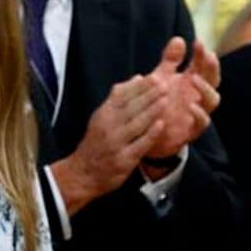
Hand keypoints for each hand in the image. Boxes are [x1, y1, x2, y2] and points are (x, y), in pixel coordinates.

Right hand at [51, 75, 167, 210]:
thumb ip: (119, 97)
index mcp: (103, 114)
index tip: (156, 77)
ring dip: (152, 110)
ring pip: (136, 123)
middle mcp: (108, 127)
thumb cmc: (97, 142)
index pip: (123, 96)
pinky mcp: (124, 159)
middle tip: (166, 84)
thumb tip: (137, 78)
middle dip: (149, 95)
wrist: (84, 172)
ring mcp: (116, 143)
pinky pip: (140, 144)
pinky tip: (161, 124)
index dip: (140, 86)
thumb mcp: (102, 116)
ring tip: (166, 99)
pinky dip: (151, 134)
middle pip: (131, 107)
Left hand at [143, 38, 220, 158]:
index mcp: (192, 82)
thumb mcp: (161, 78)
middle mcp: (198, 96)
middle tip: (207, 55)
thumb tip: (179, 39)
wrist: (146, 133)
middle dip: (211, 67)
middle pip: (213, 79)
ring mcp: (197, 112)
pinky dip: (199, 114)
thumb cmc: (157, 103)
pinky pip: (202, 122)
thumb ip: (170, 60)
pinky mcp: (192, 130)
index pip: (203, 65)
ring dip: (206, 89)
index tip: (197, 42)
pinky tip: (192, 106)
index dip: (203, 54)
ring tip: (195, 79)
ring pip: (212, 100)